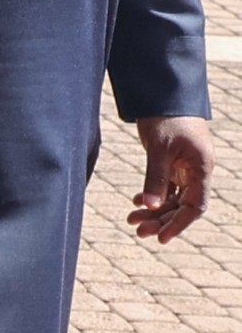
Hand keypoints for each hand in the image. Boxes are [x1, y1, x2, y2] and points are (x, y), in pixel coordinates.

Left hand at [131, 116, 211, 241]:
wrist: (163, 95)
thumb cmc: (166, 118)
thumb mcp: (158, 149)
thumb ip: (155, 178)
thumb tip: (149, 205)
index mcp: (202, 168)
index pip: (196, 206)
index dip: (179, 224)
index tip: (160, 238)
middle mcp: (197, 171)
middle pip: (184, 205)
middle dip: (162, 220)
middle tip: (138, 230)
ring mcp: (187, 168)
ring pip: (174, 198)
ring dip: (155, 210)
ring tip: (131, 220)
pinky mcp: (175, 164)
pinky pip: (168, 187)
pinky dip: (154, 196)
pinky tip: (136, 202)